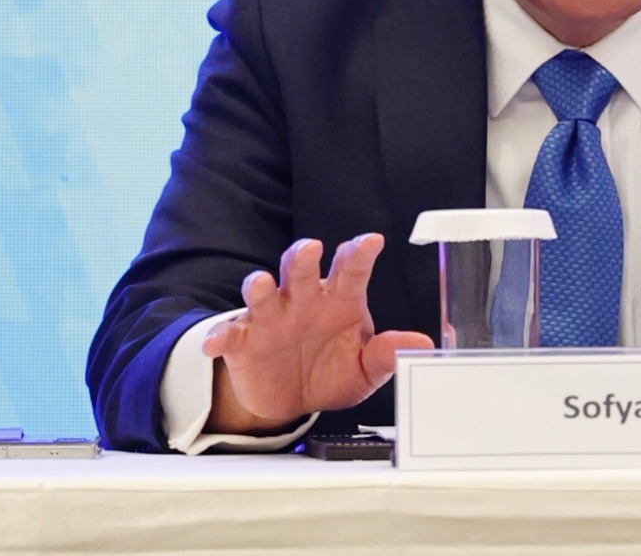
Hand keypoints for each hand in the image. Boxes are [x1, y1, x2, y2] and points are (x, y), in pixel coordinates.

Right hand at [200, 233, 432, 433]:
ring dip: (260, 286)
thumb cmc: (330, 371)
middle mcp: (303, 300)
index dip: (360, 253)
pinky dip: (222, 336)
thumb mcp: (364, 369)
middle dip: (304, 257)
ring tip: (261, 284)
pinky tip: (218, 343)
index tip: (372, 241)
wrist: (290, 399)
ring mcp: (271, 318)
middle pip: (302, 269)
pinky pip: (229, 334)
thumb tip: (422, 344)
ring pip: (263, 292)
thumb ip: (386, 354)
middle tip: (310, 248)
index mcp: (338, 300)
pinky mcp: (243, 342)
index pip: (351, 270)